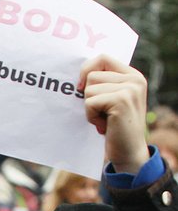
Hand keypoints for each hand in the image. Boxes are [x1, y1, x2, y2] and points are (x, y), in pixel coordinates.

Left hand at [80, 55, 148, 174]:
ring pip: (88, 89)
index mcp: (132, 75)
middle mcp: (134, 79)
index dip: (86, 70)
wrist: (128, 152)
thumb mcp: (110, 100)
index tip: (81, 87)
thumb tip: (76, 74)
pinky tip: (104, 125)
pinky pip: (89, 102)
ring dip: (89, 108)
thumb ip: (102, 83)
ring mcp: (130, 88)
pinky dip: (90, 116)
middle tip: (101, 112)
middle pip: (91, 74)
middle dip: (88, 96)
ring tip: (104, 119)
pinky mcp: (121, 100)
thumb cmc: (114, 127)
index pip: (102, 58)